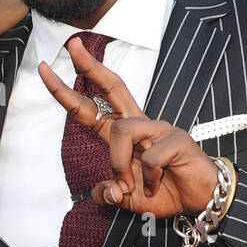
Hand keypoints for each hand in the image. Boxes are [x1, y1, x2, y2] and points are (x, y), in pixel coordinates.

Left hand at [38, 37, 221, 217]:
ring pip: (123, 131)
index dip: (67, 92)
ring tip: (132, 186)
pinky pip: (149, 158)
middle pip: (114, 87)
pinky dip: (147, 179)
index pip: (92, 108)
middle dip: (91, 66)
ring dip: (119, 164)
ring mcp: (159, 129)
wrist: (200, 200)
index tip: (46, 71)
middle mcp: (141, 125)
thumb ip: (110, 194)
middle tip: (72, 45)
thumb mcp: (128, 199)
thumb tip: (106, 192)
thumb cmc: (165, 192)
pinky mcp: (176, 139)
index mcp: (125, 135)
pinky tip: (156, 186)